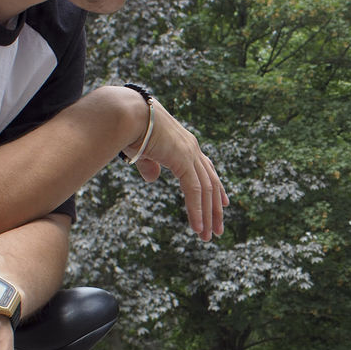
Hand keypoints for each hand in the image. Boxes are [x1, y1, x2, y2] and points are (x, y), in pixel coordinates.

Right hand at [122, 92, 228, 240]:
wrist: (125, 113)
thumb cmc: (128, 129)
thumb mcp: (141, 151)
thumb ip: (150, 165)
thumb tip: (152, 179)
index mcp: (185, 144)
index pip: (207, 169)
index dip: (216, 188)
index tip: (225, 204)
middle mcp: (192, 148)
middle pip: (211, 183)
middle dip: (216, 208)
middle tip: (218, 229)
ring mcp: (190, 153)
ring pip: (206, 190)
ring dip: (208, 215)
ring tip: (208, 236)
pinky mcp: (183, 159)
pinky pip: (195, 191)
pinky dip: (197, 211)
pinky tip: (197, 227)